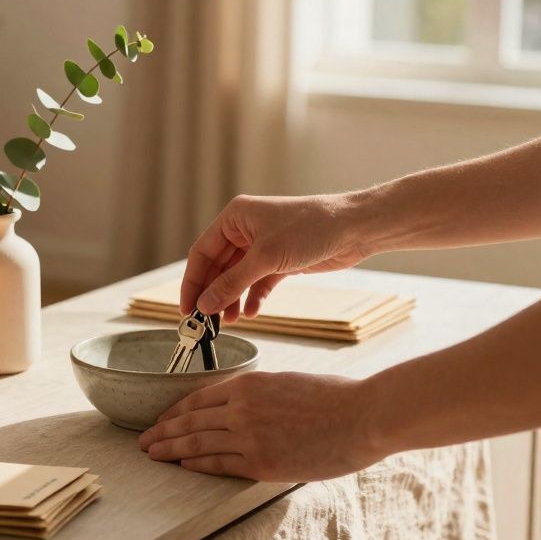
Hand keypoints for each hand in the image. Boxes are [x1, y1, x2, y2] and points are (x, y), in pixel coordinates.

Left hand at [137, 371, 388, 481]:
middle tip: (143, 441)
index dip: (176, 410)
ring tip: (152, 454)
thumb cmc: (336, 397)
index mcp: (249, 383)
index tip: (163, 419)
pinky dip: (196, 464)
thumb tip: (244, 405)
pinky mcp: (261, 462)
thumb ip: (262, 394)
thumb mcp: (289, 383)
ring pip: (197, 442)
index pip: (199, 397)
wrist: (363, 416)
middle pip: (190, 420)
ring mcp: (249, 436)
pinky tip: (182, 465)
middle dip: (163, 431)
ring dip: (170, 449)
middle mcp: (241, 407)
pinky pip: (218, 464)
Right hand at [180, 193, 375, 319]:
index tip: (187, 309)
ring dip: (231, 299)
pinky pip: (257, 283)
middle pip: (218, 267)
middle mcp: (245, 230)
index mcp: (235, 217)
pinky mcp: (280, 260)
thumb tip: (205, 305)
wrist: (353, 228)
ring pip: (237, 277)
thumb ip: (232, 283)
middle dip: (212, 294)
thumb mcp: (265, 258)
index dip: (192, 282)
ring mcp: (263, 246)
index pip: (202, 253)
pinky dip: (252, 297)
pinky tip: (250, 313)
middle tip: (205, 322)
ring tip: (228, 322)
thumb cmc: (310, 228)